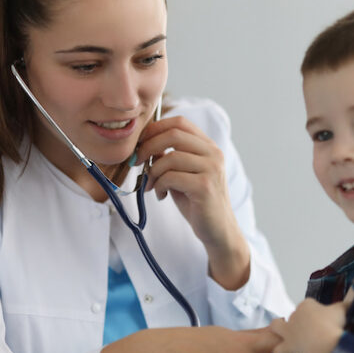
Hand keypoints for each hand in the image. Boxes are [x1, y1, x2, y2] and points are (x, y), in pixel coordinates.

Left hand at [136, 116, 249, 288]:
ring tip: (152, 185)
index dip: (155, 128)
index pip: (180, 122)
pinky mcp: (205, 187)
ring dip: (153, 172)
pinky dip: (159, 185)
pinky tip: (161, 195)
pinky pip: (171, 177)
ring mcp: (211, 169)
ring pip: (170, 157)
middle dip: (147, 147)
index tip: (140, 143)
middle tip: (136, 161)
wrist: (217, 230)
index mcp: (208, 146)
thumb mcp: (182, 173)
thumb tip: (144, 144)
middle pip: (173, 135)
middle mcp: (213, 154)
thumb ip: (169, 157)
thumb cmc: (196, 201)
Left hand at [270, 298, 348, 352]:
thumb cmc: (336, 325)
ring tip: (289, 338)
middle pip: (293, 315)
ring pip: (276, 326)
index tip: (324, 321)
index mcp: (307, 304)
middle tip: (308, 330)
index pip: (308, 305)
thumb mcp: (343, 310)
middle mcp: (295, 315)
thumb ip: (349, 300)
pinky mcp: (287, 346)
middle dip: (297, 321)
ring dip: (280, 331)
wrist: (328, 344)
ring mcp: (289, 331)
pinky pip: (278, 350)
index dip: (315, 313)